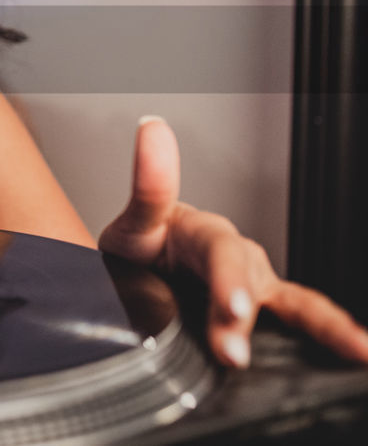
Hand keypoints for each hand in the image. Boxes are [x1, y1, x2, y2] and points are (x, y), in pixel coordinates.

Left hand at [98, 116, 367, 368]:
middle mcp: (239, 258)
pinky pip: (301, 321)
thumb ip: (149, 184)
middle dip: (248, 319)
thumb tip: (153, 128)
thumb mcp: (137, 218)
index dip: (229, 280)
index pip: (223, 254)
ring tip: (357, 352)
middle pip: (255, 286)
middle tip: (234, 352)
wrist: (140, 267)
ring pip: (296, 304)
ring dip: (324, 330)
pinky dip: (329, 337)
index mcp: (208, 234)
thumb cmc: (141, 243)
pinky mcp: (263, 311)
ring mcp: (256, 286)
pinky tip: (357, 356)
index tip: (232, 308)